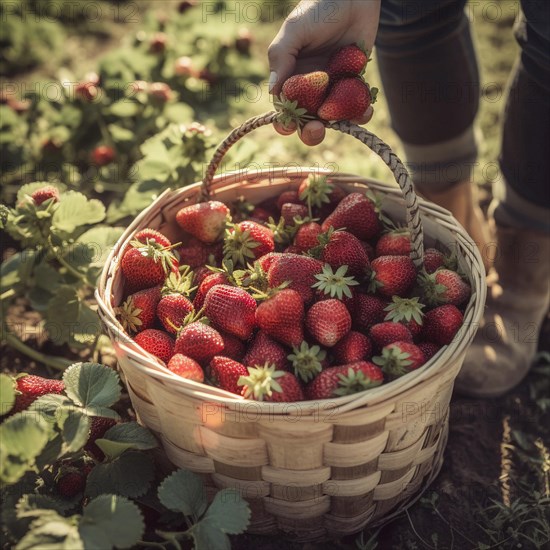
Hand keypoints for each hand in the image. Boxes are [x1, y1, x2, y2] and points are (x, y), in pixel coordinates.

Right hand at [268, 0, 380, 145]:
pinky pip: (355, 106)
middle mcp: (309, 88)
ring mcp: (332, 88)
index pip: (284, 109)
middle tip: (317, 128)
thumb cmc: (318, 8)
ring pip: (332, 118)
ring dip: (338, 125)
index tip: (292, 125)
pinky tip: (365, 109)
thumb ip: (281, 57)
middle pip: (306, 121)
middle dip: (310, 131)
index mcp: (290, 79)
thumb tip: (273, 90)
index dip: (285, 122)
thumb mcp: (295, 30)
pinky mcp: (353, 84)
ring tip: (346, 120)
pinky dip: (360, 112)